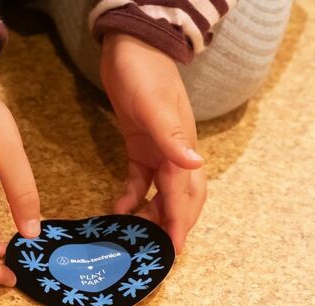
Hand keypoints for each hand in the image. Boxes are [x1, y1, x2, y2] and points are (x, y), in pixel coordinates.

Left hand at [100, 33, 206, 252]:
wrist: (131, 44)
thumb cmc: (142, 71)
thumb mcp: (153, 105)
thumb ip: (172, 138)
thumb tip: (196, 165)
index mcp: (181, 148)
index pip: (183, 194)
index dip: (179, 223)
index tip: (174, 250)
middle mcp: (174, 154)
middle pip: (179, 200)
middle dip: (170, 226)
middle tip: (154, 253)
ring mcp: (159, 151)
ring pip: (160, 194)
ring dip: (150, 216)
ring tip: (132, 236)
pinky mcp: (141, 146)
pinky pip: (140, 180)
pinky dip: (132, 197)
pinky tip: (117, 210)